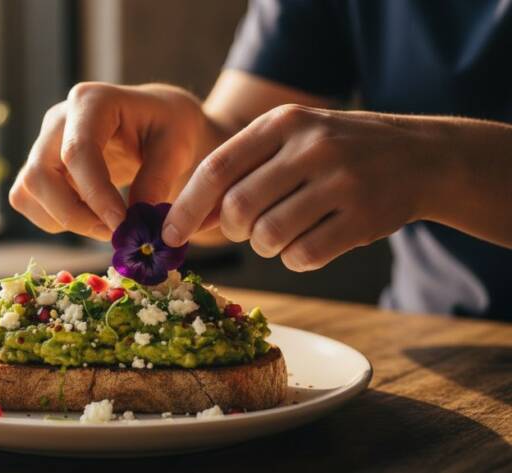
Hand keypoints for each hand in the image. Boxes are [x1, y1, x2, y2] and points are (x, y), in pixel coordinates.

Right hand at [9, 82, 222, 240]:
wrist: (157, 124)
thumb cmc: (170, 127)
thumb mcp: (178, 146)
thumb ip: (157, 180)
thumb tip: (134, 222)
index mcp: (91, 101)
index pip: (77, 152)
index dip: (95, 194)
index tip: (121, 225)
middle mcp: (58, 119)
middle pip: (40, 175)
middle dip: (74, 214)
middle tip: (115, 233)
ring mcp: (43, 143)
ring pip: (28, 191)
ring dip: (64, 220)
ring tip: (107, 226)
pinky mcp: (40, 166)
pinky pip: (28, 201)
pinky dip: (55, 220)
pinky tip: (90, 219)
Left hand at [163, 104, 448, 270]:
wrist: (419, 156)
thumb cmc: (334, 153)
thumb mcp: (288, 141)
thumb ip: (239, 172)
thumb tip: (187, 219)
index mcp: (283, 123)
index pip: (217, 168)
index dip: (186, 206)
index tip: (169, 234)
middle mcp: (311, 146)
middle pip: (238, 208)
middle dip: (230, 230)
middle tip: (242, 230)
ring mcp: (342, 181)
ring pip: (269, 236)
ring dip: (264, 246)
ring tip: (280, 232)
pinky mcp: (364, 217)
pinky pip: (304, 256)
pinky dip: (295, 259)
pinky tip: (308, 244)